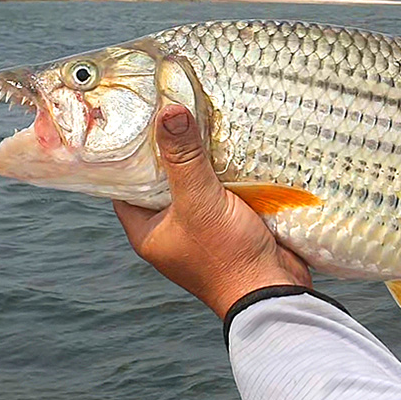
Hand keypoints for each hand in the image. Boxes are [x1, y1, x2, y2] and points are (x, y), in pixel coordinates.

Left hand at [114, 105, 310, 317]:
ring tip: (208, 118)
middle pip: (166, 179)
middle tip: (178, 110)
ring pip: (199, 182)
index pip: (127, 185)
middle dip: (175, 149)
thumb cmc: (226, 255)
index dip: (130, 154)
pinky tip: (238, 144)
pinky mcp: (234, 223)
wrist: (272, 289)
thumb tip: (168, 111)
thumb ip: (184, 158)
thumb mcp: (199, 201)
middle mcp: (172, 229)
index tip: (139, 121)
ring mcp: (204, 227)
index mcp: (149, 230)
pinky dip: (231, 170)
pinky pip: (227, 189)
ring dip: (206, 158)